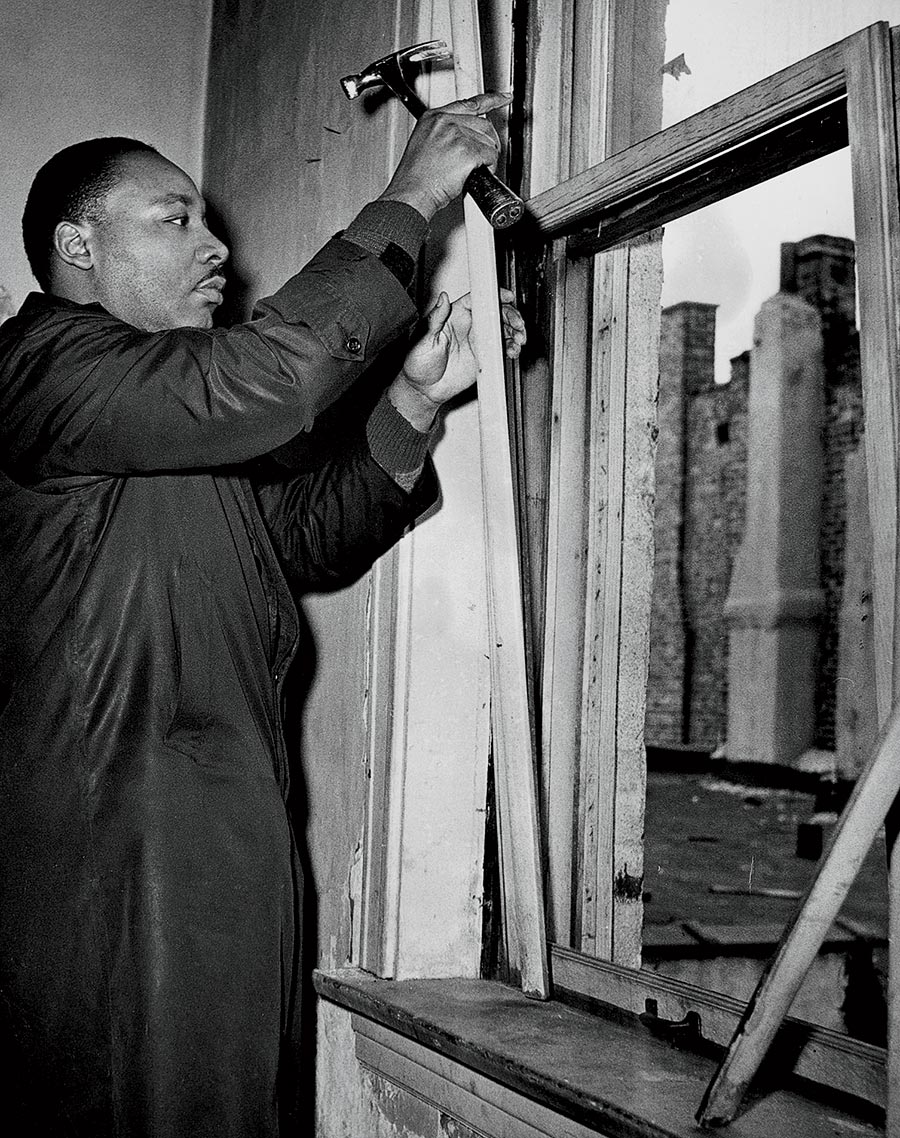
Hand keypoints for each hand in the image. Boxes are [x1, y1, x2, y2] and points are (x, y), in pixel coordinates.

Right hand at [380, 92, 511, 219]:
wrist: (411, 194)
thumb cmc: (416, 178)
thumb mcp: (424, 145)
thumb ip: (444, 135)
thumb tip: (465, 138)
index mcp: (433, 117)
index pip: (468, 103)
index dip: (491, 100)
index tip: (504, 97)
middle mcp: (445, 122)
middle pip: (483, 124)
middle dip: (490, 142)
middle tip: (486, 158)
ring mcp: (456, 135)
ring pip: (488, 141)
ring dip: (488, 157)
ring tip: (476, 169)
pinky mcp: (467, 151)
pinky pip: (490, 156)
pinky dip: (489, 167)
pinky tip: (477, 174)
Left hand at [388, 288, 526, 430]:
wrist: (424, 390)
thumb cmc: (418, 363)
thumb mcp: (424, 339)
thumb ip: (435, 318)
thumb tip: (442, 298)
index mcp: (455, 316)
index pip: (478, 299)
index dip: (494, 296)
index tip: (506, 297)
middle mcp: (469, 326)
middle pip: (496, 313)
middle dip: (511, 316)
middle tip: (518, 325)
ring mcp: (478, 341)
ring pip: (502, 330)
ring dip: (515, 332)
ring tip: (518, 340)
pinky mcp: (484, 357)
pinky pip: (501, 349)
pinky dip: (511, 348)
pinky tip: (513, 351)